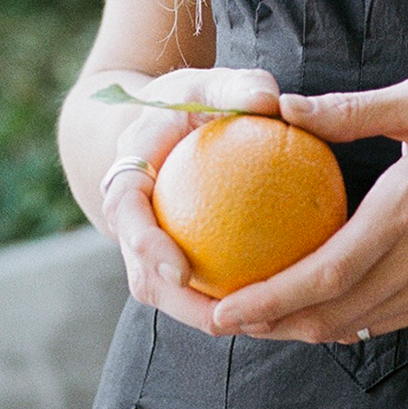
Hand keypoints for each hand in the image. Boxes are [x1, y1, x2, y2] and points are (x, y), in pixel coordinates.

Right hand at [98, 67, 280, 335]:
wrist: (159, 125)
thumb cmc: (190, 100)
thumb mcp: (208, 83)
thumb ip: (237, 87)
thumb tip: (271, 100)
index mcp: (127, 175)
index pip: (125, 214)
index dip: (146, 247)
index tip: (181, 271)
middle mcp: (130, 222)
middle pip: (144, 277)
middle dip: (180, 306)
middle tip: (226, 320)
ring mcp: (147, 248)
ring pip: (171, 295)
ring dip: (209, 316)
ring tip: (263, 325)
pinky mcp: (173, 263)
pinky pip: (201, 288)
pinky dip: (233, 301)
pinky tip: (282, 308)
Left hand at [206, 77, 407, 343]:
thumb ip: (351, 110)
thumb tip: (285, 108)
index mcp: (407, 210)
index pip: (325, 274)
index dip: (269, 299)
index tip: (222, 310)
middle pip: (330, 314)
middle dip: (269, 326)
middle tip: (219, 320)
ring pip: (355, 326)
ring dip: (300, 329)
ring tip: (255, 319)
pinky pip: (383, 322)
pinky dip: (340, 322)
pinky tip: (313, 309)